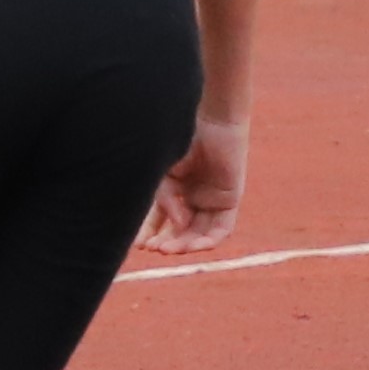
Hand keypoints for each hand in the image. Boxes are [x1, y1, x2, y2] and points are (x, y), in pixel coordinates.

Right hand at [137, 116, 246, 253]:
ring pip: (199, 233)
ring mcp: (211, 200)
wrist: (210, 119)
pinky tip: (194, 245)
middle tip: (154, 249)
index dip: (149, 234)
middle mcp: (192, 197)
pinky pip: (222, 229)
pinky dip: (209, 240)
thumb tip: (178, 224)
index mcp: (173, 189)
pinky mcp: (229, 200)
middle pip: (179, 230)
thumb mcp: (164, 175)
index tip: (139, 245)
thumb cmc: (183, 140)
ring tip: (170, 249)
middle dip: (166, 242)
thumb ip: (166, 200)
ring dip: (185, 245)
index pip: (160, 220)